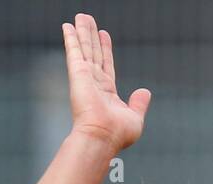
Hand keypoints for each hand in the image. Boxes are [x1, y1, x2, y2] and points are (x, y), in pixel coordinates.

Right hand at [62, 13, 149, 152]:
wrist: (102, 138)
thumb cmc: (118, 134)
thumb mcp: (135, 118)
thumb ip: (139, 103)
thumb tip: (145, 91)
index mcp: (107, 93)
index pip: (106, 65)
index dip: (105, 49)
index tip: (104, 35)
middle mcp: (94, 84)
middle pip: (93, 54)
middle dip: (91, 37)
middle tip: (87, 20)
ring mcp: (85, 78)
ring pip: (84, 48)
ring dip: (81, 32)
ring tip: (80, 16)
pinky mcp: (78, 74)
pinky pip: (74, 51)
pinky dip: (70, 38)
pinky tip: (67, 26)